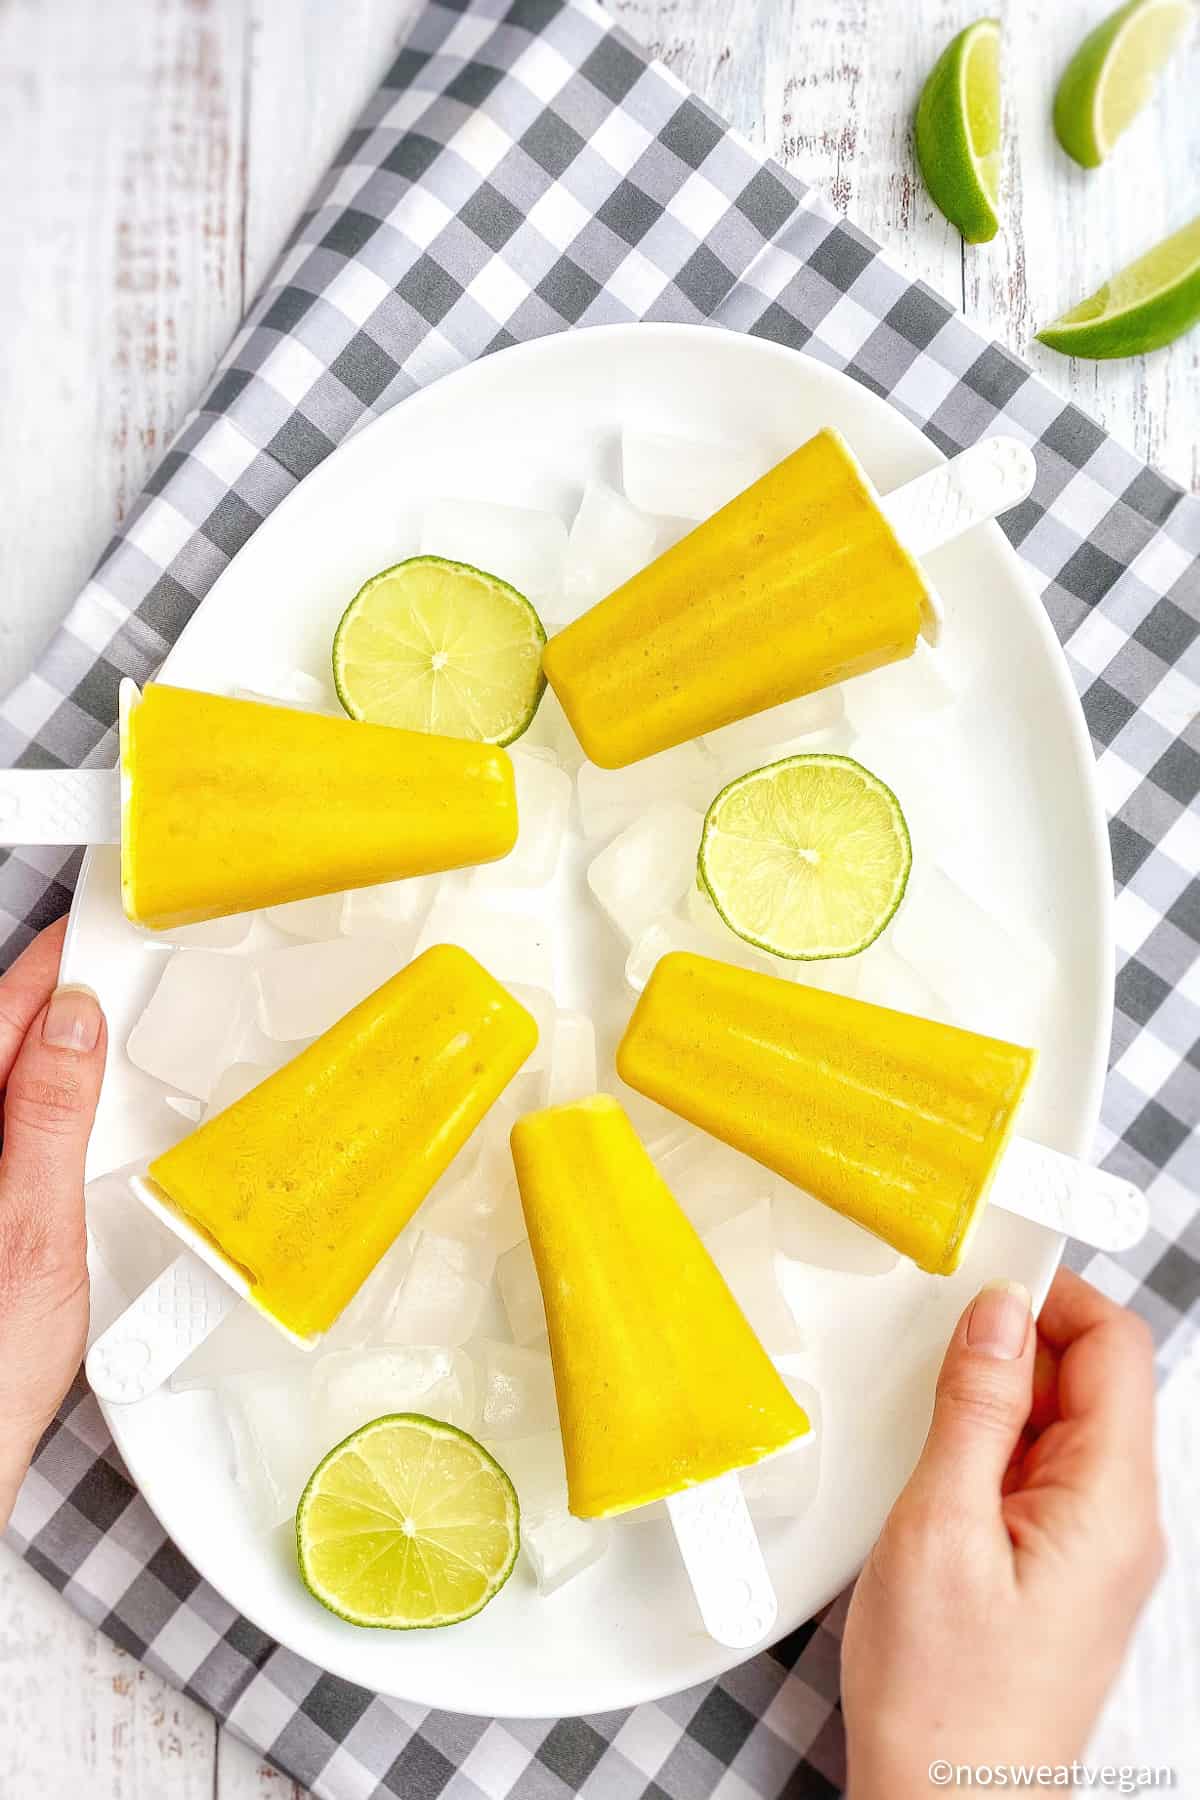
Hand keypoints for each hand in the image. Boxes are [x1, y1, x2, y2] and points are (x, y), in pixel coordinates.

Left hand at [0, 919, 106, 1528]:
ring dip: (48, 1050)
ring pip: (6, 1088)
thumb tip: (70, 1021)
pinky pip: (14, 1132)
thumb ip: (46, 1115)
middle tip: (108, 961)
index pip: (3, 1016)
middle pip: (0, 1045)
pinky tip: (78, 1111)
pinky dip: (47, 1105)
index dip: (48, 964)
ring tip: (99, 1020)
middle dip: (48, 996)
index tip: (91, 929)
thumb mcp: (35, 1229)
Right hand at [842, 1269, 1162, 1794]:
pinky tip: (937, 1471)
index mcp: (1110, 1505)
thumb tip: (999, 1318)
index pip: (1115, 1348)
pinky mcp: (1061, 1575)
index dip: (1053, 1296)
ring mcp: (1095, 1553)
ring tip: (928, 1417)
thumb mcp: (939, 1529)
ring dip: (999, 1400)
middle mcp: (1121, 1524)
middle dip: (1018, 1346)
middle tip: (936, 1346)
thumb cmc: (945, 1701)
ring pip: (1062, 1427)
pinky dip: (991, 1451)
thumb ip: (975, 1412)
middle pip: (1092, 1382)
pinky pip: (1040, 1477)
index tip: (984, 1277)